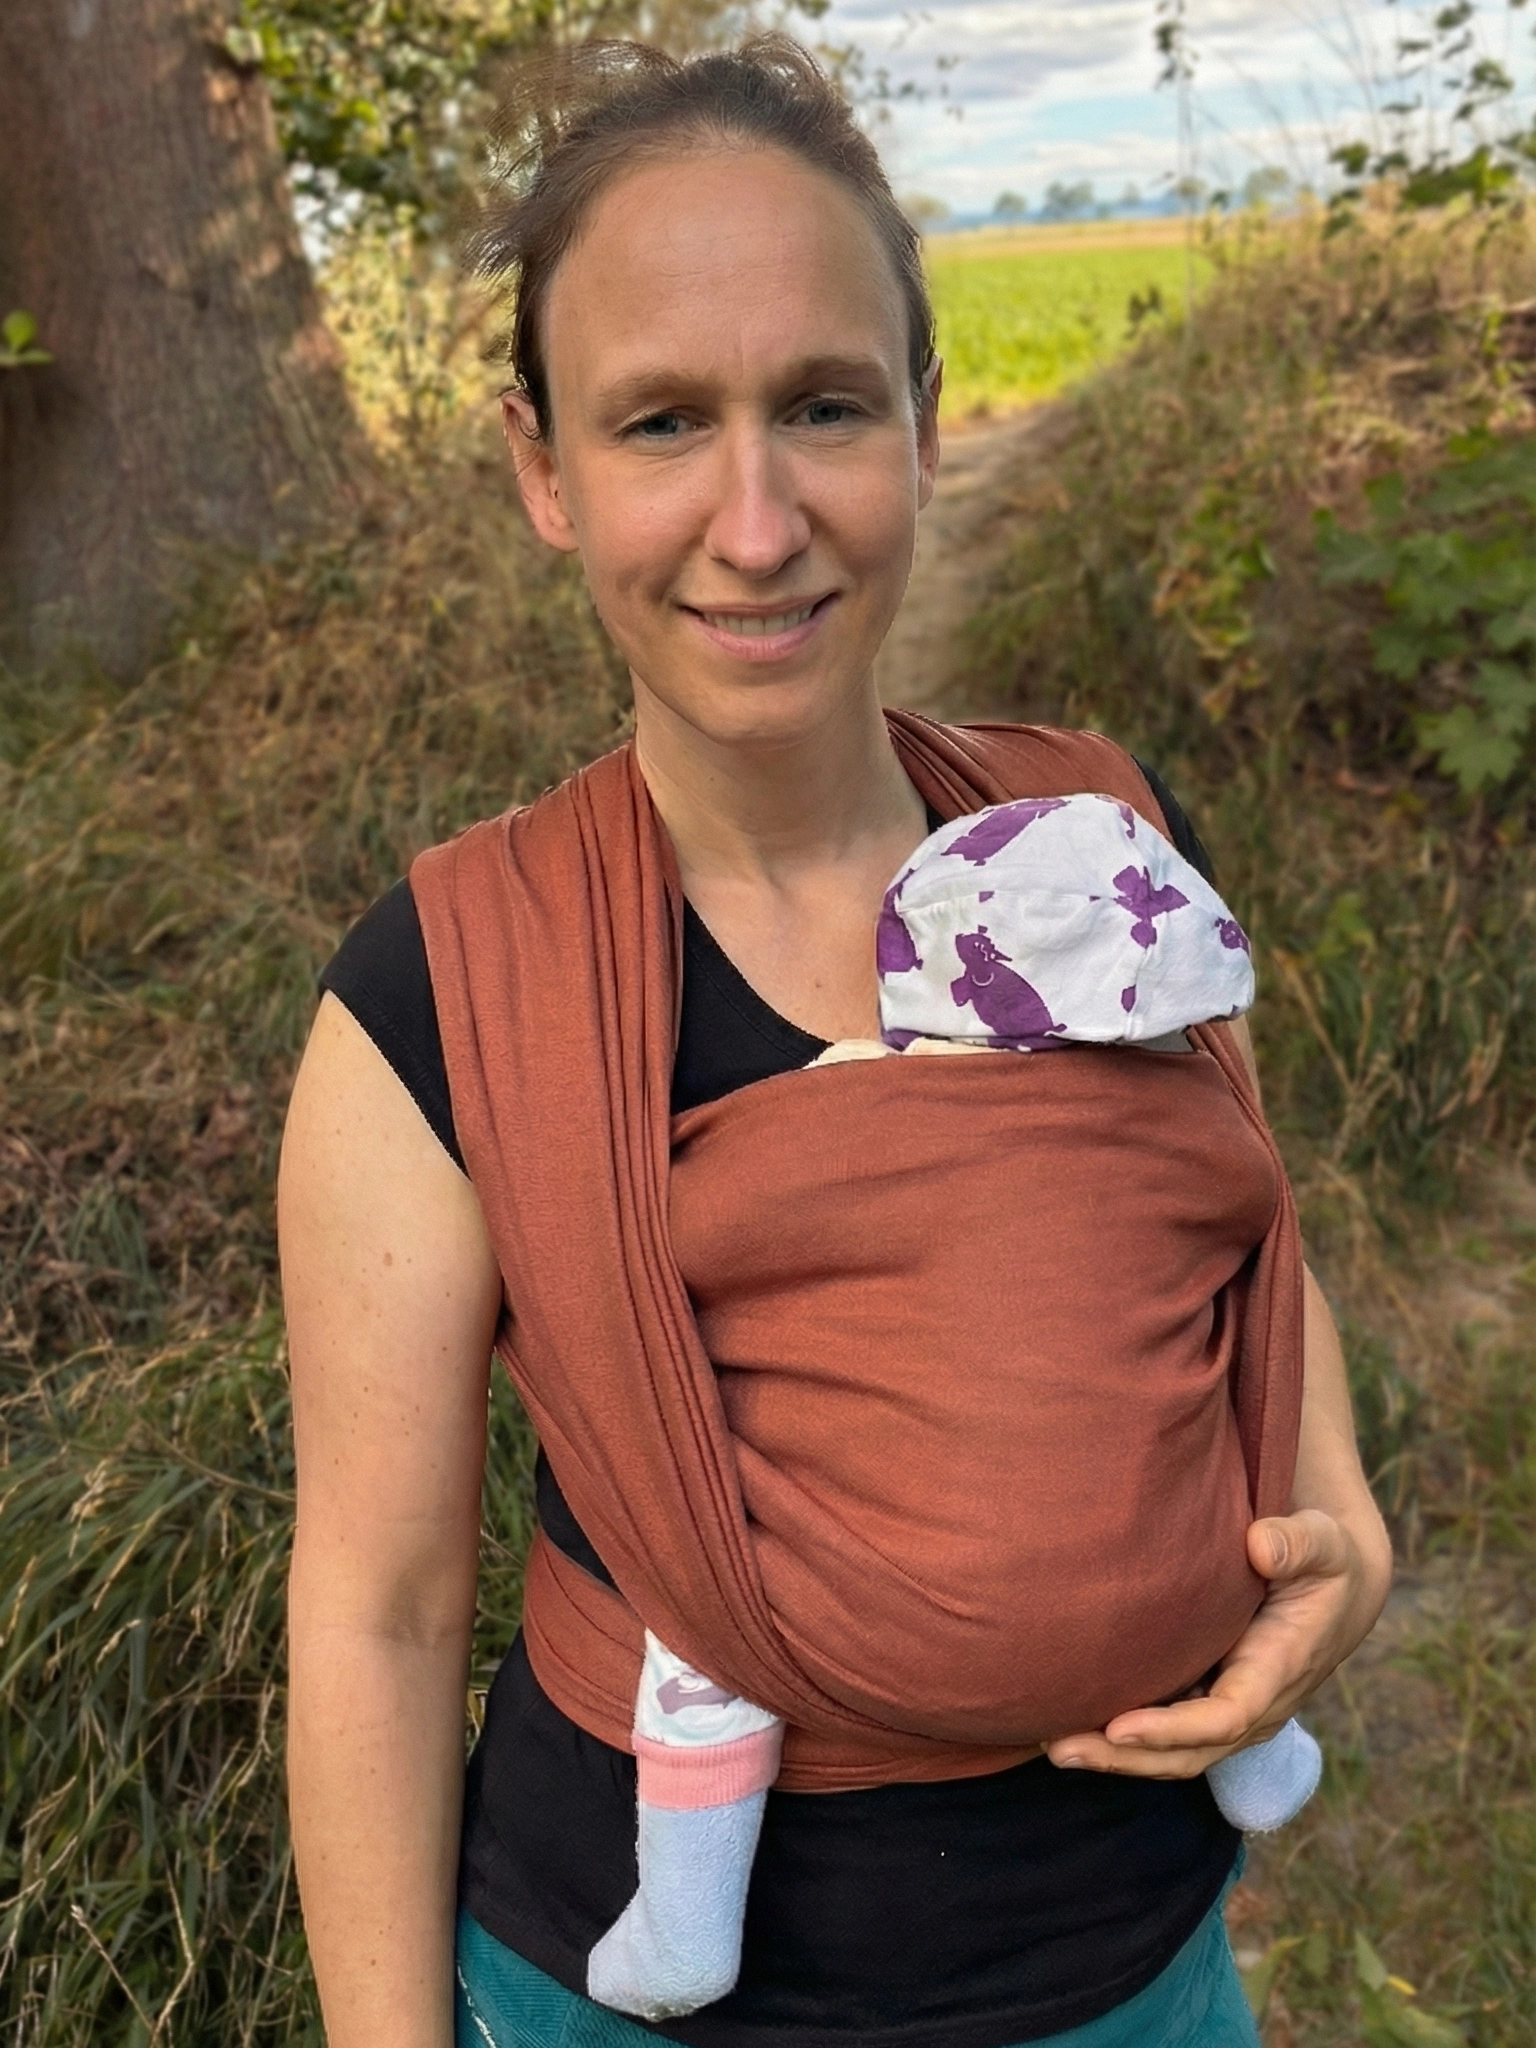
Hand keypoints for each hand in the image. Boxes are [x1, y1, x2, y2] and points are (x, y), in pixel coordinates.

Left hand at [1045, 1509, 1385, 1778]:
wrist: (1336, 1589)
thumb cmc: (1325, 1560)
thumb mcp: (1323, 1543)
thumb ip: (1297, 1542)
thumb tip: (1260, 1545)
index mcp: (1279, 1671)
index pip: (1225, 1717)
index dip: (1171, 1728)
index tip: (1118, 1725)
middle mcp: (1256, 1707)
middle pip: (1188, 1753)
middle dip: (1125, 1757)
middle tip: (1059, 1746)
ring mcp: (1233, 1711)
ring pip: (1173, 1753)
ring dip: (1114, 1756)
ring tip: (1051, 1744)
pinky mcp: (1212, 1699)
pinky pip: (1167, 1735)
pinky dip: (1122, 1739)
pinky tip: (1073, 1724)